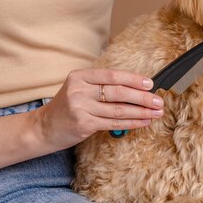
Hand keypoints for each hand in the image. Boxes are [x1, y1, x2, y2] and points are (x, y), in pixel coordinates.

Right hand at [33, 69, 163, 149]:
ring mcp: (81, 108)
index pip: (112, 75)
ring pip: (119, 110)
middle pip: (118, 92)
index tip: (150, 84)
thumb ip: (103, 86)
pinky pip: (114, 123)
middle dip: (142, 97)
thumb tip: (137, 87)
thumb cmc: (68, 107)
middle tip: (158, 101)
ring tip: (157, 112)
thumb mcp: (81, 89)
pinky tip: (144, 121)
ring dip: (142, 111)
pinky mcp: (84, 124)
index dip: (133, 79)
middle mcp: (79, 90)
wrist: (44, 127)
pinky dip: (132, 122)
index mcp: (80, 76)